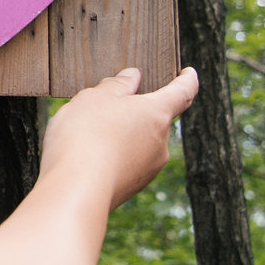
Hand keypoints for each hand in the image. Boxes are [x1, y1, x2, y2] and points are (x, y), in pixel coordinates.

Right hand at [40, 67, 198, 209]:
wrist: (76, 191)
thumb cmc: (85, 136)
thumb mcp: (95, 97)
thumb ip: (115, 85)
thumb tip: (132, 78)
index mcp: (157, 114)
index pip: (182, 92)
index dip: (187, 80)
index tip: (189, 73)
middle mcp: (160, 143)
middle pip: (155, 119)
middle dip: (136, 111)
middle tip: (107, 104)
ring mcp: (148, 169)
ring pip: (140, 143)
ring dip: (123, 135)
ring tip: (88, 133)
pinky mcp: (132, 188)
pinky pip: (127, 163)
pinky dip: (113, 155)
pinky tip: (87, 155)